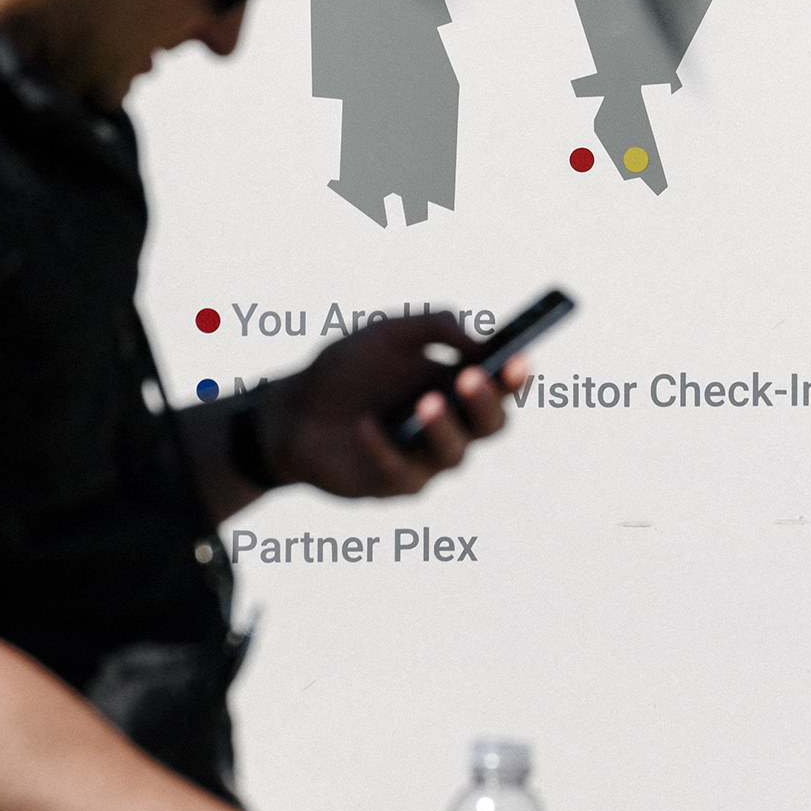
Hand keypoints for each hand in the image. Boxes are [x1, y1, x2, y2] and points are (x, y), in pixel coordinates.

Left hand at [264, 314, 529, 498]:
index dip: (515, 376)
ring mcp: (424, 459)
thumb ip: (434, 326)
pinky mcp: (393, 484)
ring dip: (443, 428)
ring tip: (425, 403)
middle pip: (490, 425)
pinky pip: (399, 469)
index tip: (518, 359)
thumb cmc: (345, 371)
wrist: (291, 410)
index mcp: (455, 388)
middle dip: (486, 402)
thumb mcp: (387, 333)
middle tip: (470, 379)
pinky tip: (366, 425)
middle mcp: (450, 427)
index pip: (500, 386)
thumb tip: (477, 342)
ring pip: (454, 454)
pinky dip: (383, 446)